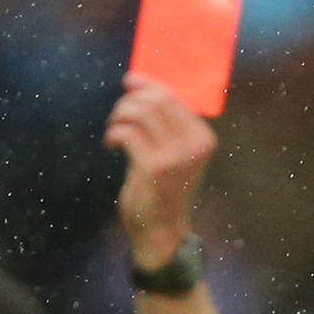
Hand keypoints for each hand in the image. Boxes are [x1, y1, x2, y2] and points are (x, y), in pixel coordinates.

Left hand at [107, 76, 215, 265]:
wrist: (162, 231)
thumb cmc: (163, 190)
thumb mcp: (174, 153)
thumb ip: (166, 124)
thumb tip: (141, 86)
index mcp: (202, 137)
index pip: (174, 97)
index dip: (148, 85)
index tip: (130, 82)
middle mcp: (194, 144)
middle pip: (156, 100)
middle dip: (130, 101)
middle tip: (117, 115)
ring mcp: (175, 156)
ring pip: (140, 112)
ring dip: (119, 116)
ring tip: (113, 130)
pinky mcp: (154, 167)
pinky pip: (127, 132)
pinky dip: (113, 134)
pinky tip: (110, 145)